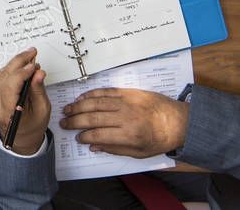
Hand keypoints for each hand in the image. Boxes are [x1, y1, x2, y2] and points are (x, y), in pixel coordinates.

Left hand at [0, 48, 49, 154]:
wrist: (19, 135)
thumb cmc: (32, 125)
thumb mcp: (42, 110)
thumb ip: (38, 90)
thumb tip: (38, 73)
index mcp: (8, 113)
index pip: (10, 87)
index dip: (21, 73)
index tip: (33, 65)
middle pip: (4, 77)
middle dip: (19, 62)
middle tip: (32, 53)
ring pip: (0, 74)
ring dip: (15, 64)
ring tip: (29, 59)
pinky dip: (9, 69)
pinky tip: (19, 66)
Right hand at [60, 87, 188, 157]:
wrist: (180, 121)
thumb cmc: (160, 139)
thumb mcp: (140, 153)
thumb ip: (115, 149)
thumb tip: (93, 146)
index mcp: (129, 135)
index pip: (98, 135)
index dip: (84, 136)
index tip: (77, 138)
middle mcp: (126, 117)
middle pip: (93, 118)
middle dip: (75, 121)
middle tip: (64, 122)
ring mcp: (126, 102)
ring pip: (96, 102)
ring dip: (79, 106)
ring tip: (67, 109)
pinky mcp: (128, 92)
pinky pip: (105, 91)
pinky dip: (91, 94)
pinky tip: (81, 98)